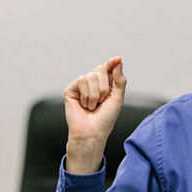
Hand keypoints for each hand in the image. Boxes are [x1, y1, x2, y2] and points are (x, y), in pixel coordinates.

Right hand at [62, 57, 125, 173]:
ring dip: (96, 95)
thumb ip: (119, 79)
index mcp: (104, 84)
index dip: (112, 63)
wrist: (93, 132)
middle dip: (105, 87)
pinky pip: (81, 81)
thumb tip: (118, 61)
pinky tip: (84, 105)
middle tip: (102, 102)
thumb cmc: (105, 118)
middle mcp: (92, 83)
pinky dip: (87, 95)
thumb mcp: (118, 98)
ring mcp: (80, 86)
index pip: (108, 68)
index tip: (117, 59)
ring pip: (91, 76)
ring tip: (92, 106)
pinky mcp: (71, 90)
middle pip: (100, 70)